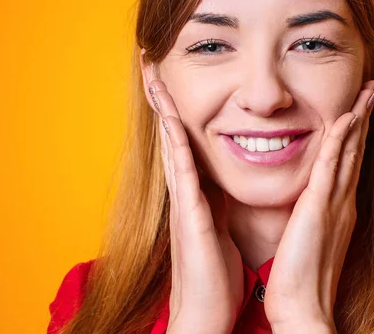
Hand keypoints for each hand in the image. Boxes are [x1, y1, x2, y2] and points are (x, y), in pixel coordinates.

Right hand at [141, 65, 243, 333]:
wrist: (205, 314)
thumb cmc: (214, 276)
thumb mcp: (218, 230)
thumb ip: (217, 204)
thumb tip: (223, 186)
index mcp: (196, 194)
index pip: (185, 143)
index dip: (177, 112)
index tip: (171, 83)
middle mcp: (184, 193)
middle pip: (171, 136)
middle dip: (162, 100)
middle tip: (151, 64)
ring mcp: (183, 203)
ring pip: (171, 146)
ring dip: (164, 111)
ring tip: (154, 78)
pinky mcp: (190, 217)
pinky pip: (182, 174)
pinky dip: (176, 146)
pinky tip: (171, 122)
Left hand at [264, 80, 373, 331]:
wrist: (303, 309)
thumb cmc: (303, 278)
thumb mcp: (311, 239)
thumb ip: (314, 217)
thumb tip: (311, 204)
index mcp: (339, 209)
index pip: (349, 162)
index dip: (356, 134)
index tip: (359, 108)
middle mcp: (343, 202)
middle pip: (356, 150)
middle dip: (365, 116)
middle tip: (373, 87)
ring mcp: (335, 204)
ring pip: (349, 151)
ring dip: (359, 118)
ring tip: (368, 90)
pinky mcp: (319, 209)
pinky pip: (331, 166)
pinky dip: (340, 140)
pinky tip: (347, 117)